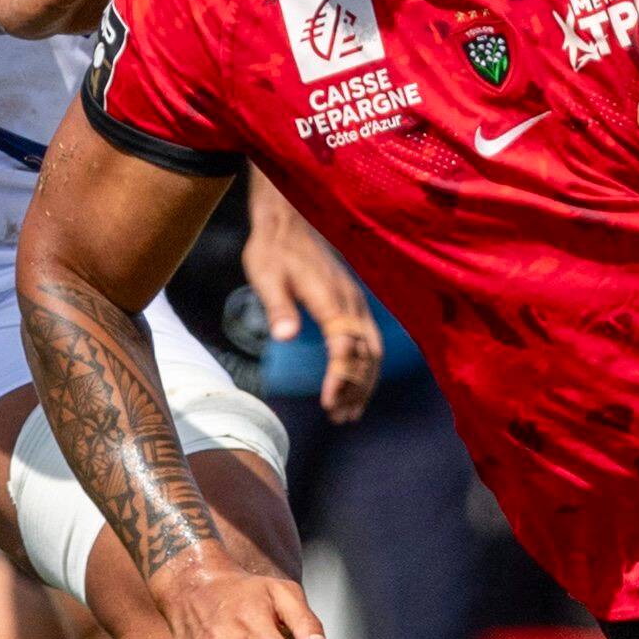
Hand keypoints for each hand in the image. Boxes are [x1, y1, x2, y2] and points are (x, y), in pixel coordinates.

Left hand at [240, 187, 378, 421]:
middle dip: (355, 388)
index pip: (345, 346)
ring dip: (364, 382)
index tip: (329, 402)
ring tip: (350, 411)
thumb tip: (286, 336)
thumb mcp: (265, 277)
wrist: (287, 221)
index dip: (340, 376)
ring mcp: (355, 302)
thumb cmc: (272, 251)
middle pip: (365, 353)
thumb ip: (278, 307)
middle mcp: (350, 303)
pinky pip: (369, 340)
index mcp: (330, 298)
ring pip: (372, 349)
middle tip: (339, 417)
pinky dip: (367, 367)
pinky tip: (357, 383)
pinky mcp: (353, 303)